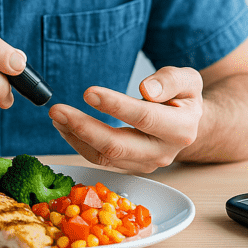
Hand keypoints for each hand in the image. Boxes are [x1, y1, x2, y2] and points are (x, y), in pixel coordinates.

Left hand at [48, 66, 202, 173]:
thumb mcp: (188, 80)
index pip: (143, 117)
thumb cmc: (184, 98)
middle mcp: (163, 152)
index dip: (115, 105)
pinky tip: (66, 127)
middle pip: (118, 146)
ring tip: (57, 116)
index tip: (89, 92)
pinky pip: (101, 159)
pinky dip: (80, 143)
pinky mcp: (131, 167)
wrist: (190, 125)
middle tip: (58, 110)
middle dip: (84, 128)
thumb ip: (170, 81)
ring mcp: (146, 164)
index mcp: (181, 129)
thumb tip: (147, 89)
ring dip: (76, 137)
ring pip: (105, 157)